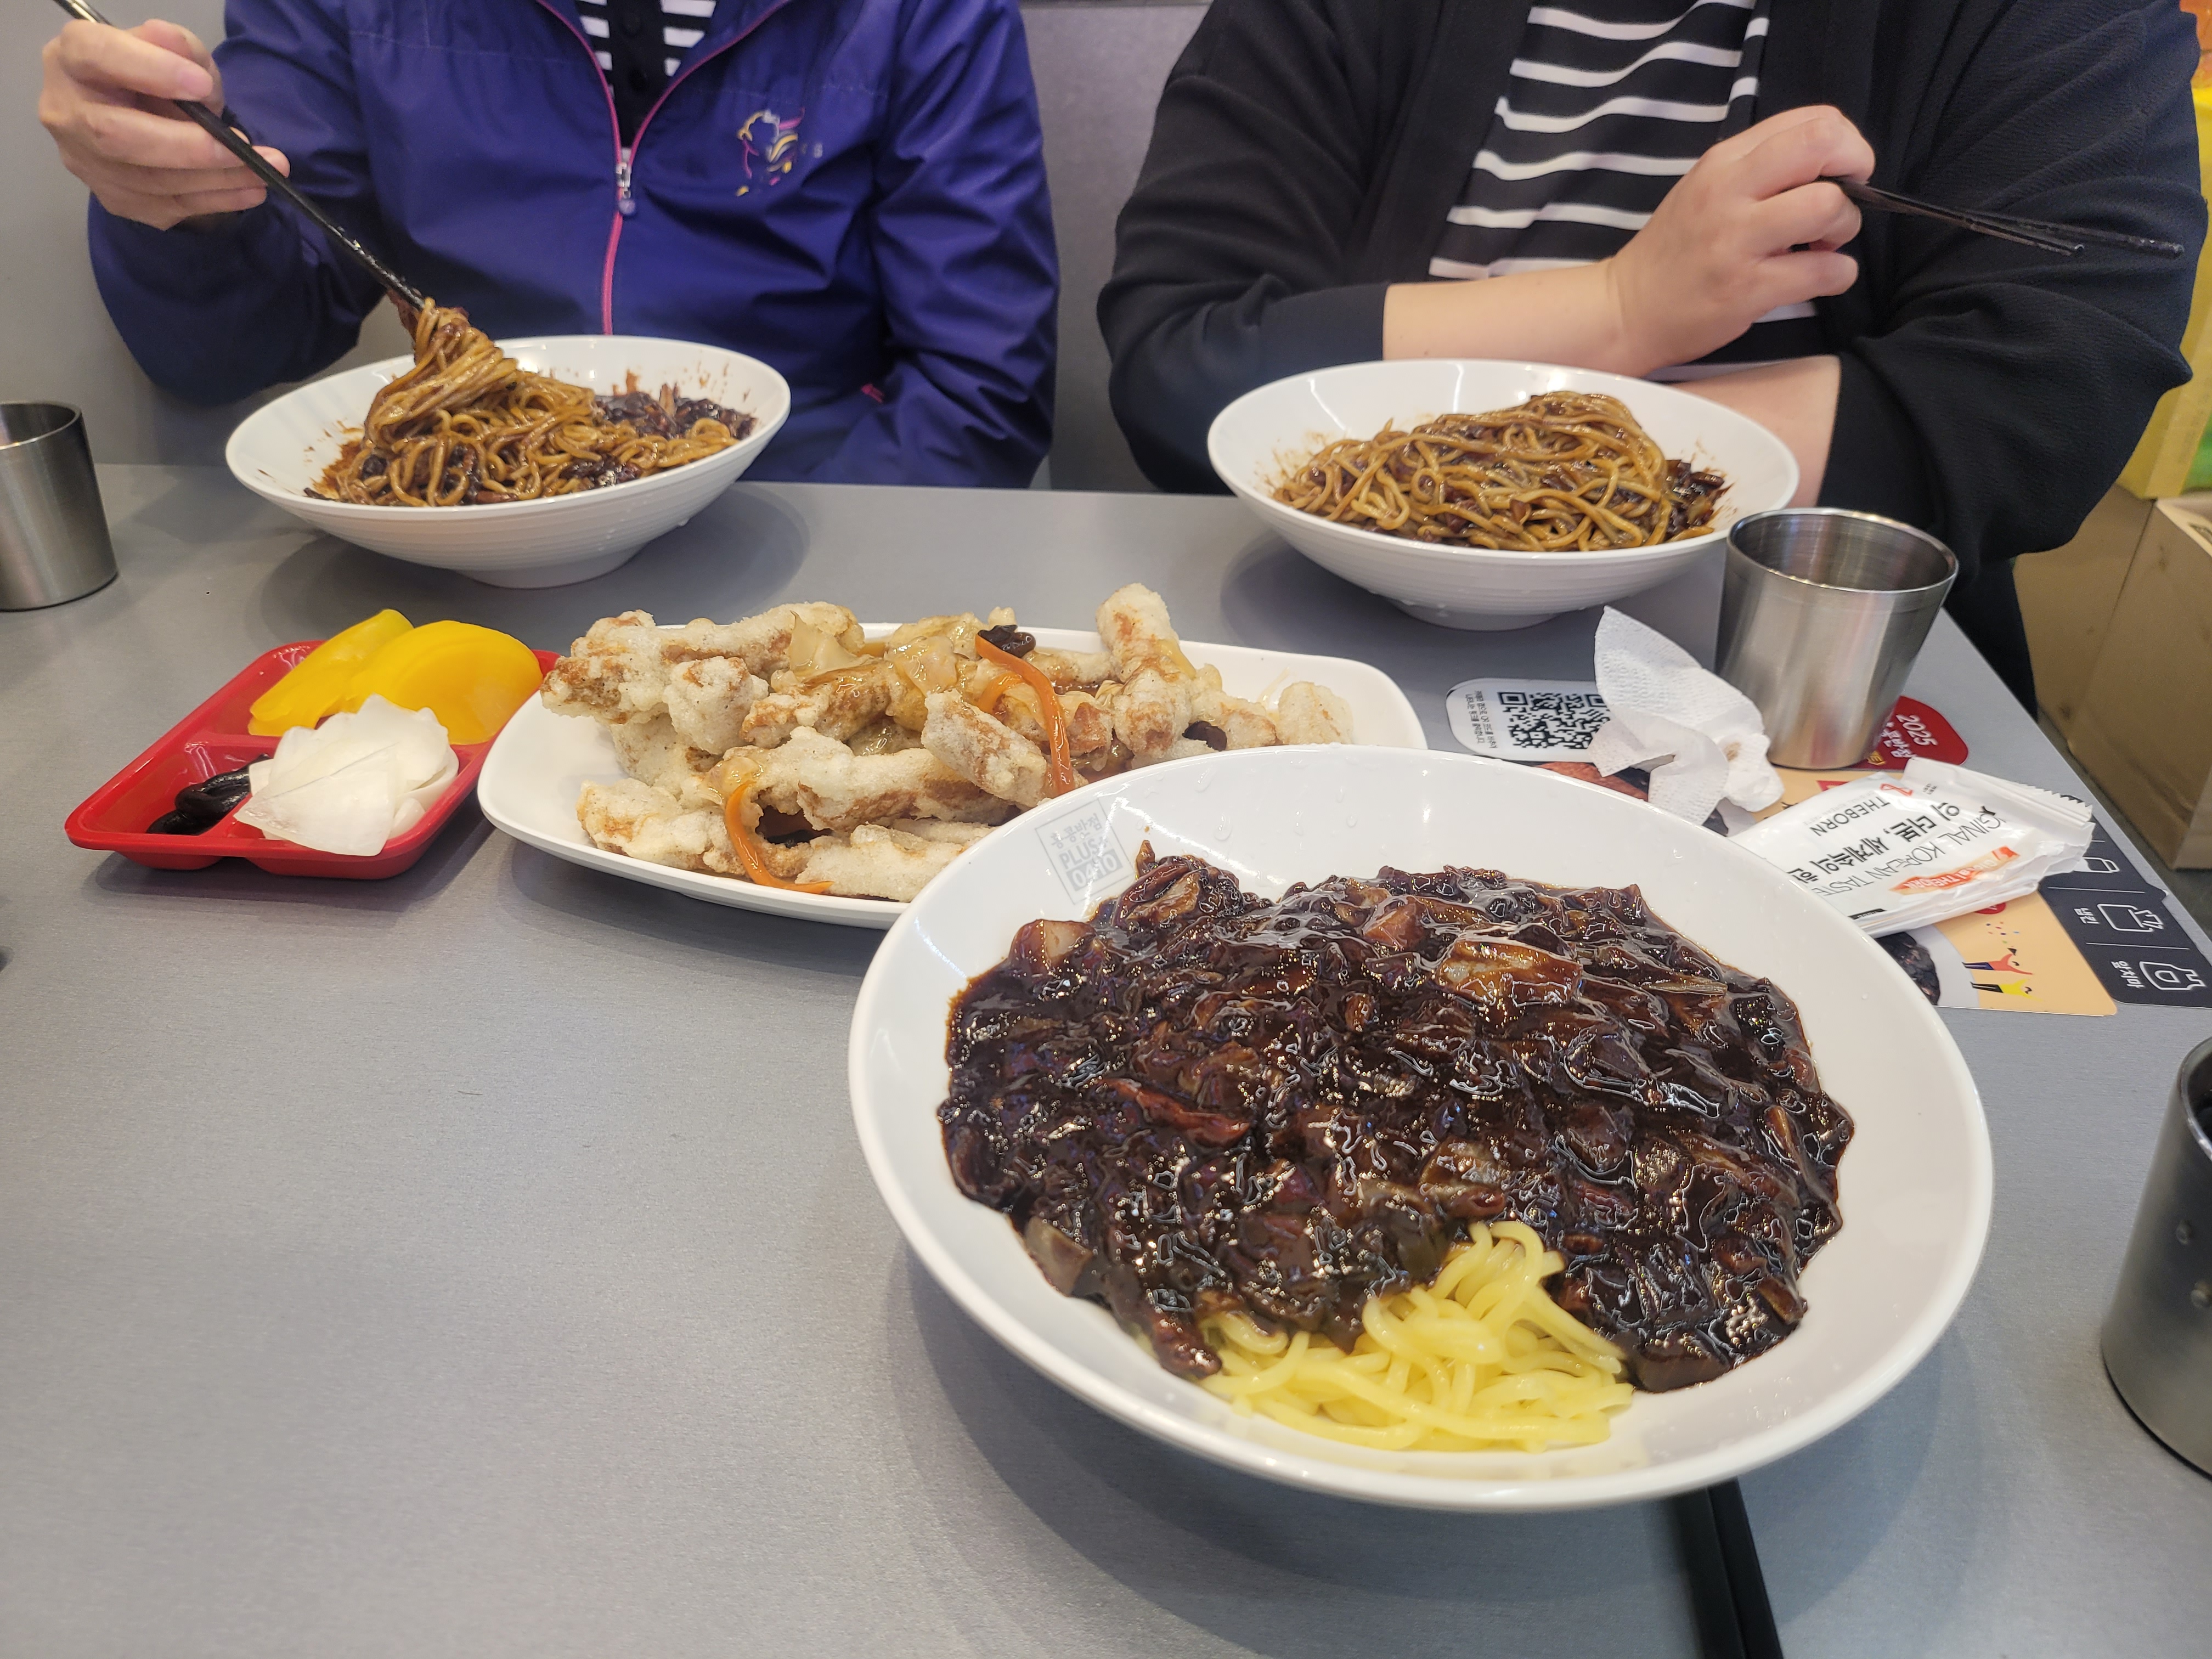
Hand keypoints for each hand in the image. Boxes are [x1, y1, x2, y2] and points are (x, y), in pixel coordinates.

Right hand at [39, 18, 289, 229]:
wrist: (139, 110)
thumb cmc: (154, 73)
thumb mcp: (171, 49)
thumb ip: (180, 48)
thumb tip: (191, 70)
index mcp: (73, 57)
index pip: (100, 57)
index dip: (151, 71)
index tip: (202, 85)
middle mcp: (65, 110)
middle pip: (118, 136)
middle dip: (189, 147)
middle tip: (244, 148)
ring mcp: (83, 160)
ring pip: (147, 181)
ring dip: (214, 181)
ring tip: (263, 173)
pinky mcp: (111, 197)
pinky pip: (163, 208)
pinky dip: (213, 202)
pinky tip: (249, 192)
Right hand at [1604, 106, 1873, 374]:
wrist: (1627, 309)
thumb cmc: (1676, 249)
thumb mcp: (1707, 188)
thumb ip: (1760, 168)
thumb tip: (1828, 166)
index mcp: (1723, 161)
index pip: (1810, 120)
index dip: (1844, 142)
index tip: (1837, 173)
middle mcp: (1728, 191)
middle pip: (1822, 145)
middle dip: (1855, 170)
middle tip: (1843, 201)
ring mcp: (1736, 241)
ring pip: (1828, 206)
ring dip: (1845, 226)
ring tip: (1824, 244)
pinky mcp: (1746, 289)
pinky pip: (1823, 271)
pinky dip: (1838, 274)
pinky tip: (1821, 277)